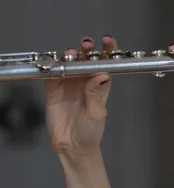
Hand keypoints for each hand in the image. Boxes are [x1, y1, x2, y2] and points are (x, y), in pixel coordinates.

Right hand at [45, 36, 116, 156]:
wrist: (72, 146)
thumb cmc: (91, 130)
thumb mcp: (97, 113)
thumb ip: (96, 95)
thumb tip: (102, 75)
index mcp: (100, 85)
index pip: (104, 64)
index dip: (107, 50)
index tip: (107, 41)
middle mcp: (85, 81)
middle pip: (86, 60)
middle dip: (86, 50)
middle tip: (86, 44)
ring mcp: (69, 84)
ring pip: (69, 64)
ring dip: (69, 56)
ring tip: (70, 53)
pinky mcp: (54, 90)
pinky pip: (52, 75)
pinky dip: (52, 68)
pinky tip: (53, 64)